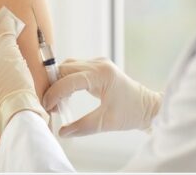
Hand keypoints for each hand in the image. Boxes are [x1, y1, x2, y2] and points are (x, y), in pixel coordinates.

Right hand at [42, 57, 161, 136]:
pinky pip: (74, 69)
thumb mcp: (106, 122)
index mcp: (102, 74)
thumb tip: (62, 132)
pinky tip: (65, 95)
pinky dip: (66, 80)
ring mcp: (97, 63)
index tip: (48, 106)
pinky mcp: (96, 67)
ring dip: (58, 82)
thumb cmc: (131, 113)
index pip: (70, 79)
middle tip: (49, 105)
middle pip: (65, 68)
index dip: (55, 92)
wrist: (147, 107)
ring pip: (67, 67)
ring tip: (56, 102)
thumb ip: (83, 126)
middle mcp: (98, 64)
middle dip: (53, 85)